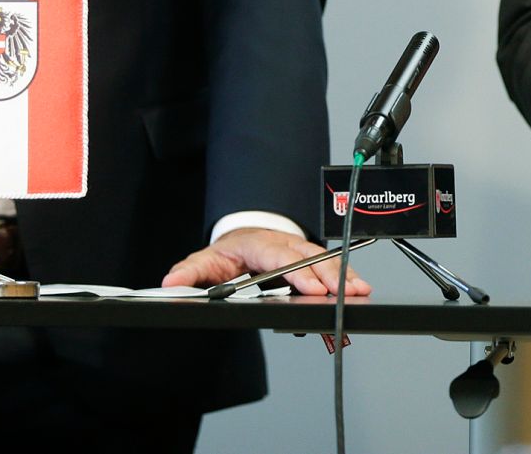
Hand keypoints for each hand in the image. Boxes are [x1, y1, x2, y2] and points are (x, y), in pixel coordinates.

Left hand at [162, 227, 371, 296]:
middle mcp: (283, 244)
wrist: (243, 237)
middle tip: (345, 293)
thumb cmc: (229, 252)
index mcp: (259, 244)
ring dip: (343, 276)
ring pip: (324, 260)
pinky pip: (329, 266)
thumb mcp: (206, 261)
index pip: (281, 257)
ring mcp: (299, 250)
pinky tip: (359, 288)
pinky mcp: (309, 260)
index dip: (299, 273)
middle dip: (329, 276)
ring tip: (360, 291)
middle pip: (310, 258)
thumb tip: (171, 282)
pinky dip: (346, 277)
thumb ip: (191, 272)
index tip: (312, 289)